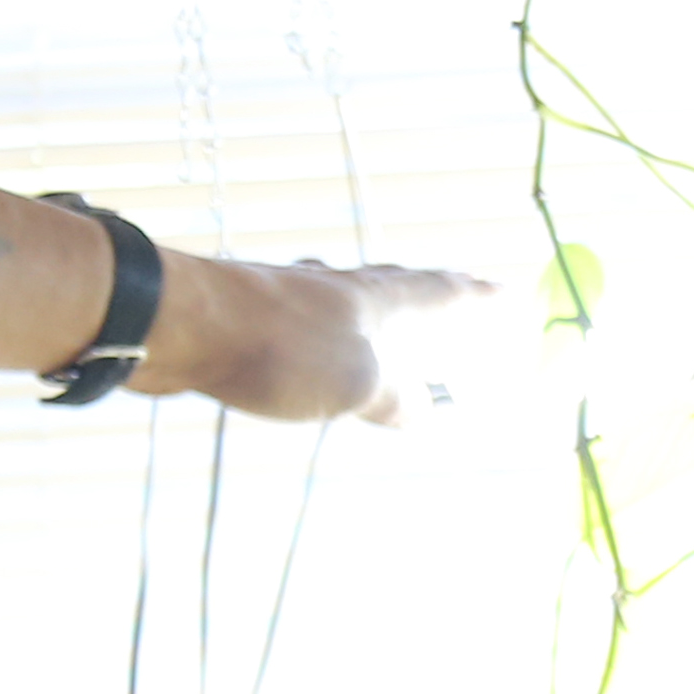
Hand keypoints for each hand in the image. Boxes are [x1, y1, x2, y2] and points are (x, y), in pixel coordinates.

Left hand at [136, 255, 480, 423]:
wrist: (182, 324)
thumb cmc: (279, 350)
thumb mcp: (355, 383)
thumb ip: (393, 398)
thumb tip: (425, 411)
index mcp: (377, 300)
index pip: (442, 292)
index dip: (478, 295)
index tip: (511, 289)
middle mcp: (341, 289)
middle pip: (399, 282)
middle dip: (434, 288)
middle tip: (460, 285)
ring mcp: (295, 297)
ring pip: (351, 296)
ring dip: (379, 303)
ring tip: (391, 310)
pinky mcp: (254, 315)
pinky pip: (311, 319)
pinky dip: (333, 328)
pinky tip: (315, 339)